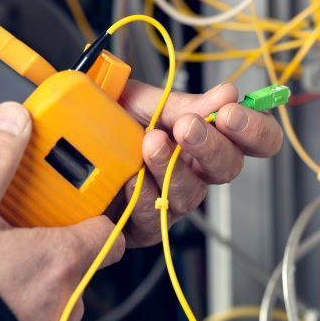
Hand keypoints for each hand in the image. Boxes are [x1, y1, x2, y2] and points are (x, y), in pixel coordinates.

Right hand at [0, 102, 124, 320]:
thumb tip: (13, 121)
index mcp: (62, 258)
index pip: (107, 232)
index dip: (92, 216)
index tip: (76, 207)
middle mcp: (69, 299)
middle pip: (78, 265)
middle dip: (53, 251)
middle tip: (17, 239)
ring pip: (59, 301)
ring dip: (37, 288)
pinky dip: (22, 320)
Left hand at [117, 81, 283, 246]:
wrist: (64, 138)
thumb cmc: (107, 118)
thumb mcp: (145, 101)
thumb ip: (185, 103)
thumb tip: (228, 94)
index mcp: (206, 136)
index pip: (254, 139)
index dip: (254, 129)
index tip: (231, 114)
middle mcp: (195, 171)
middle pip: (229, 168)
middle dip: (210, 146)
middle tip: (187, 127)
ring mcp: (172, 200)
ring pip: (192, 194)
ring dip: (171, 167)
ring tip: (150, 144)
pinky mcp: (144, 226)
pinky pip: (155, 218)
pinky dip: (144, 194)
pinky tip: (132, 177)